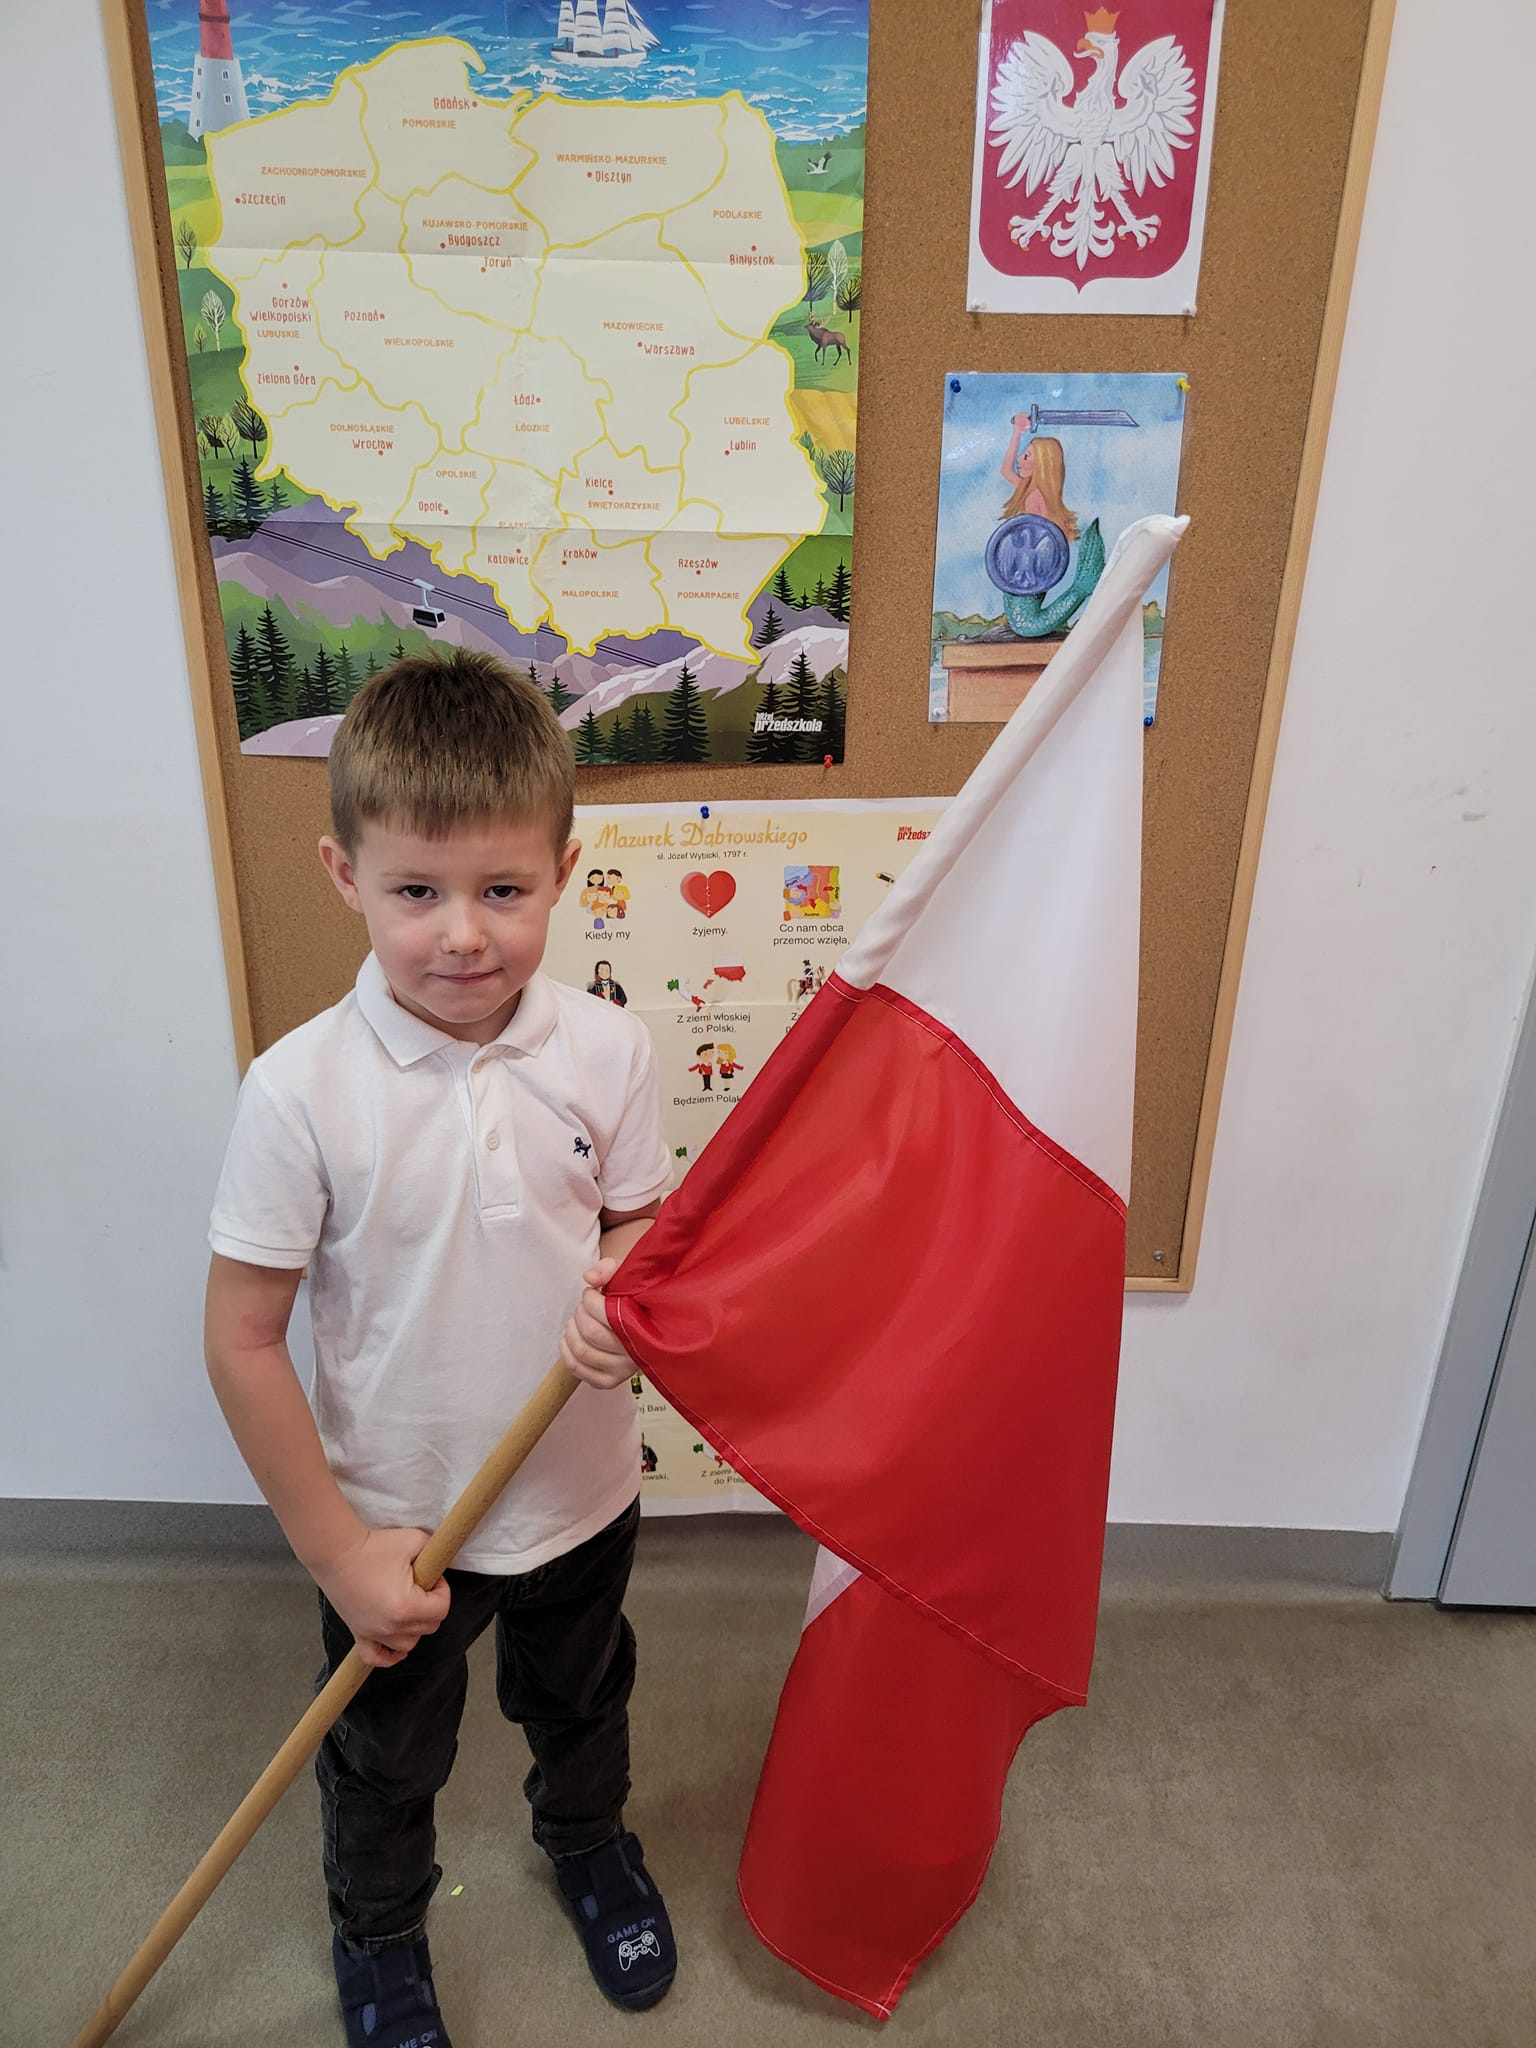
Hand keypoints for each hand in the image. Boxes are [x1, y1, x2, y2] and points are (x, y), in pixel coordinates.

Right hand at [314, 1525, 450, 1668]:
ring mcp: (373, 1633)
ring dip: (415, 1627)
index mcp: (406, 1606)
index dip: (443, 1590)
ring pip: (408, 1644)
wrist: (336, 1552)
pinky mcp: (358, 1633)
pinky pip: (376, 1658)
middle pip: (429, 1628)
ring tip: (408, 1605)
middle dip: (432, 1606)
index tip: (433, 1577)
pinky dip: (388, 1656)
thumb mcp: (414, 1540)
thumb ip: (434, 1552)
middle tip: (422, 1586)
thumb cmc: (372, 1546)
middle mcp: (390, 1626)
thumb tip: (439, 1565)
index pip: (441, 1610)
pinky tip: (395, 1645)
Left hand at [560, 1257, 635, 1390]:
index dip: (590, 1299)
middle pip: (591, 1333)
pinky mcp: (610, 1380)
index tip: (592, 1293)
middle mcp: (636, 1352)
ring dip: (571, 1331)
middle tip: (585, 1305)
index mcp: (646, 1326)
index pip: (607, 1315)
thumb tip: (589, 1278)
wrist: (650, 1317)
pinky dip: (566, 1353)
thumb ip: (610, 1268)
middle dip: (580, 1313)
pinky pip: (579, 1371)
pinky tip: (569, 1338)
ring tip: (577, 1320)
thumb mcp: (629, 1275)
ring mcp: (623, 1370)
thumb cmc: (636, 1296)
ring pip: (582, 1352)